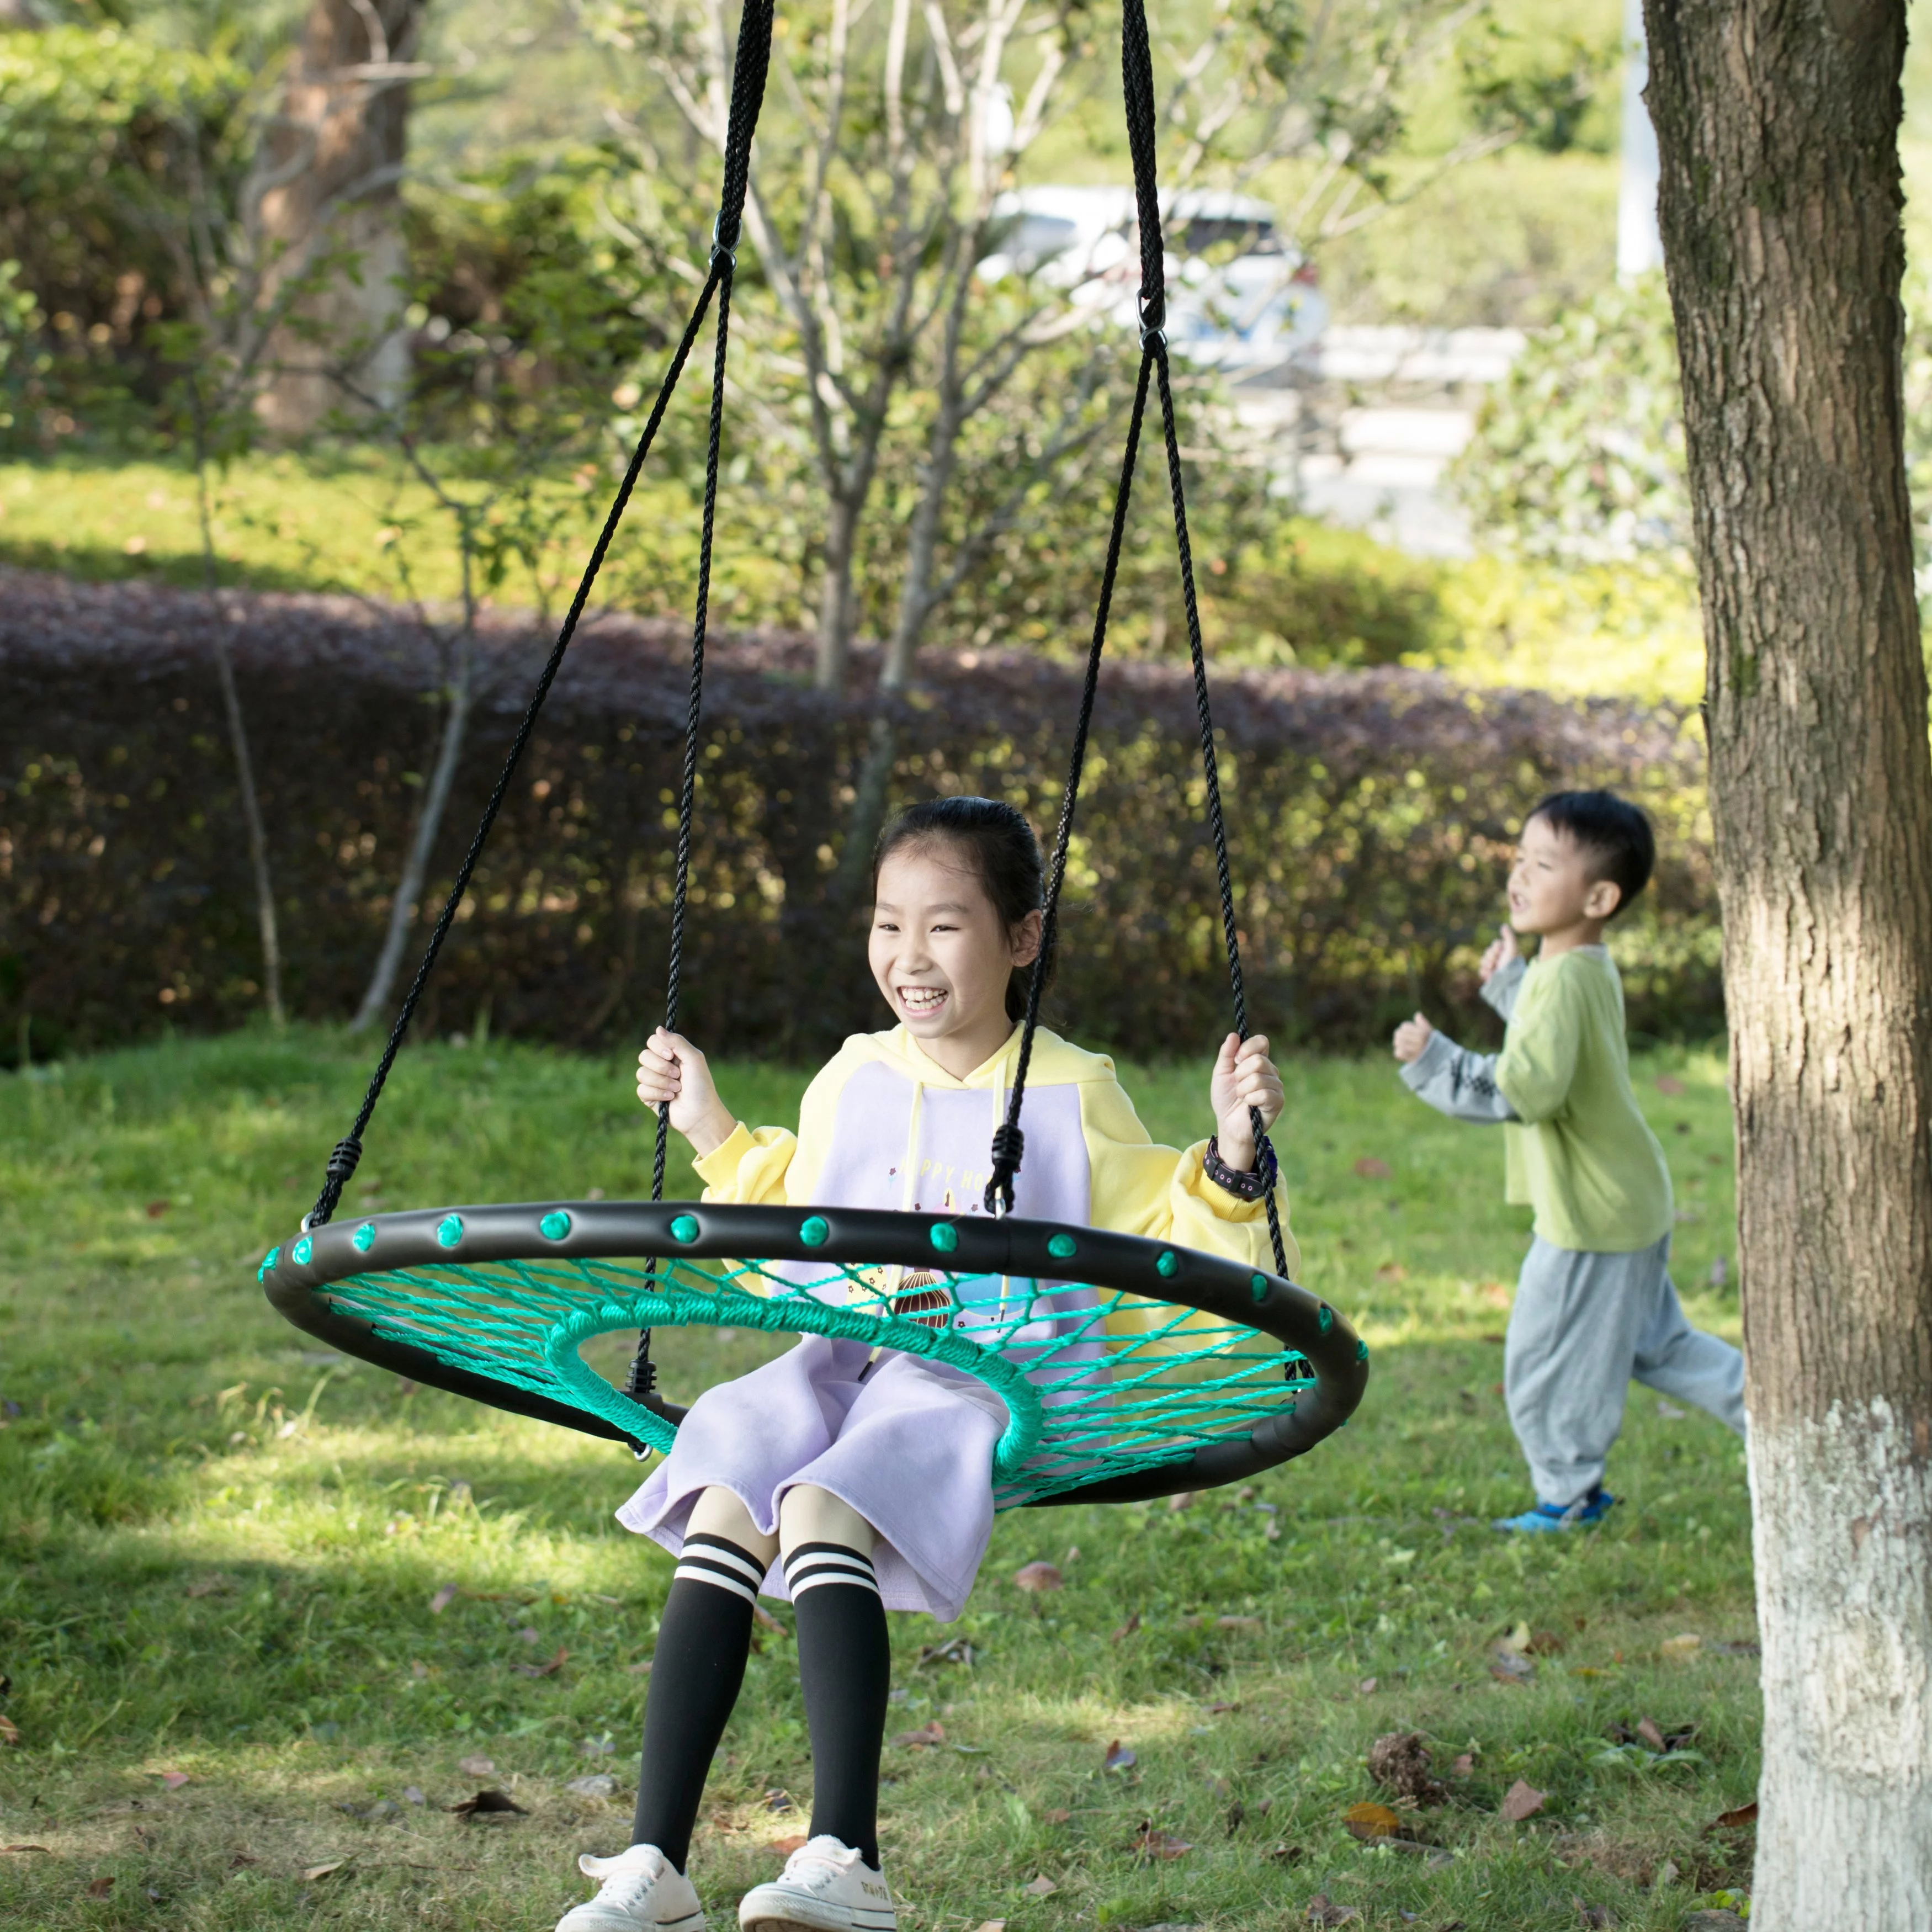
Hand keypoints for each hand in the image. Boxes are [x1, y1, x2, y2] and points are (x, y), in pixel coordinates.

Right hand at [635, 1029, 734, 1157]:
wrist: (700, 1113)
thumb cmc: (701, 1085)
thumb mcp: (693, 1058)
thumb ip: (677, 1042)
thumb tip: (657, 1029)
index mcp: (672, 1054)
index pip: (653, 1041)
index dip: (659, 1047)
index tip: (671, 1056)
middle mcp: (661, 1065)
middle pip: (643, 1055)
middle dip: (661, 1067)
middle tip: (678, 1075)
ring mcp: (653, 1081)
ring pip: (641, 1073)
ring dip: (662, 1081)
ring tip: (677, 1089)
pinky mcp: (648, 1096)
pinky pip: (641, 1089)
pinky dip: (657, 1093)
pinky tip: (669, 1098)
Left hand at [1211, 1032, 1283, 1169]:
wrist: (1227, 1124)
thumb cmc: (1226, 1099)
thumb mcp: (1221, 1073)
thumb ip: (1226, 1054)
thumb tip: (1233, 1035)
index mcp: (1258, 1060)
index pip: (1262, 1041)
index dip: (1247, 1048)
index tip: (1236, 1060)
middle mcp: (1270, 1071)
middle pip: (1258, 1060)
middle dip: (1240, 1074)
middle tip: (1237, 1084)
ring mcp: (1276, 1086)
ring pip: (1258, 1078)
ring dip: (1242, 1089)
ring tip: (1242, 1097)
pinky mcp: (1278, 1101)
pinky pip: (1263, 1093)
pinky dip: (1250, 1099)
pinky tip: (1249, 1105)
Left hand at [1392, 1013, 1434, 1063]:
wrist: (1438, 1060)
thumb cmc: (1434, 1044)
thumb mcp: (1430, 1032)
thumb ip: (1423, 1023)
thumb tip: (1417, 1014)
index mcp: (1422, 1033)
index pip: (1404, 1026)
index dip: (1405, 1028)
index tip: (1408, 1032)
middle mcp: (1418, 1041)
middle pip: (1398, 1033)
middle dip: (1400, 1035)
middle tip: (1403, 1038)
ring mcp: (1413, 1050)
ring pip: (1397, 1042)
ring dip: (1399, 1044)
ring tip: (1403, 1045)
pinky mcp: (1409, 1059)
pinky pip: (1397, 1053)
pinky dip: (1400, 1054)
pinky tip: (1404, 1053)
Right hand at [1478, 923, 1520, 984]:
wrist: (1508, 983)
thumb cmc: (1512, 965)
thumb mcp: (1512, 949)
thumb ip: (1509, 936)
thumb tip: (1504, 925)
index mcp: (1507, 952)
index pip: (1495, 945)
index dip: (1496, 948)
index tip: (1501, 953)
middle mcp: (1500, 959)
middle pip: (1487, 952)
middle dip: (1491, 957)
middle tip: (1496, 963)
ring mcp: (1494, 967)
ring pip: (1483, 961)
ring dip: (1487, 965)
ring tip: (1493, 970)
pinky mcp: (1489, 975)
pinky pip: (1481, 970)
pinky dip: (1484, 972)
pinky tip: (1490, 975)